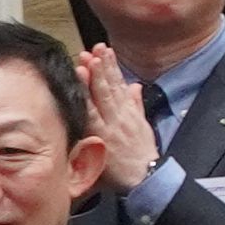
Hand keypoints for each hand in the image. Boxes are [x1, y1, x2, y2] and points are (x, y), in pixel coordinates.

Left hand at [76, 47, 162, 193]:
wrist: (145, 176)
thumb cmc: (142, 154)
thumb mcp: (142, 126)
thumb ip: (136, 104)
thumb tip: (133, 86)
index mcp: (129, 112)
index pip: (120, 84)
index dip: (112, 66)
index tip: (105, 50)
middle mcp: (120, 115)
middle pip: (111, 86)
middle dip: (102, 66)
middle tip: (94, 48)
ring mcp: (111, 125)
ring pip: (102, 97)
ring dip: (94, 77)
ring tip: (86, 59)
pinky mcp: (102, 136)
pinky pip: (91, 115)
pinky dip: (85, 100)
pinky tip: (78, 88)